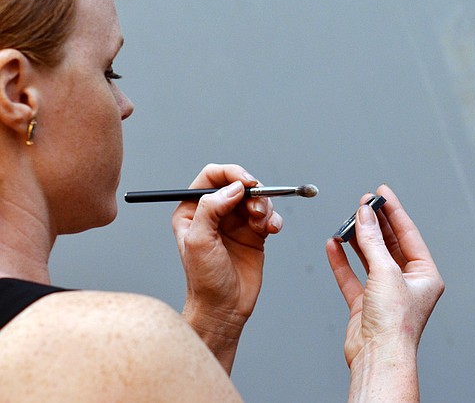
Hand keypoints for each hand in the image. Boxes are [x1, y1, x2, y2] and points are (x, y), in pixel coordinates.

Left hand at [172, 163, 282, 371]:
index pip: (212, 176)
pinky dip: (274, 219)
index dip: (231, 174)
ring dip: (264, 207)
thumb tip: (233, 188)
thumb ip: (211, 209)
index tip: (247, 182)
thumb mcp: (199, 242)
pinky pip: (268, 215)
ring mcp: (235, 222)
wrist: (224, 308)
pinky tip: (272, 231)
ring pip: (256, 198)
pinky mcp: (254, 233)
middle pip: (238, 184)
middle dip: (252, 192)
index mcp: (192, 210)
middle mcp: (214, 213)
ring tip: (262, 225)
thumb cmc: (205, 280)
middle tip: (257, 209)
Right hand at [326, 184, 443, 402]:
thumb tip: (365, 215)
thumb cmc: (395, 324)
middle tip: (362, 203)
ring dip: (358, 240)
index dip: (394, 211)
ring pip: (370, 258)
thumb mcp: (385, 272)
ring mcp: (385, 293)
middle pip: (389, 244)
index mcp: (425, 275)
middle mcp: (406, 283)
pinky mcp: (365, 304)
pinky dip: (343, 261)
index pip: (408, 234)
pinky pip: (352, 276)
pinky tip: (334, 245)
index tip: (382, 193)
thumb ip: (372, 241)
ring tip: (346, 220)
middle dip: (375, 223)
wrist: (377, 357)